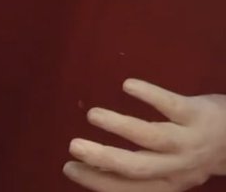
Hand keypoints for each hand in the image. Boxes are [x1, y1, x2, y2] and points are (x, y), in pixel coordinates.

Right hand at [64, 79, 225, 190]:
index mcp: (165, 183)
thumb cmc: (192, 153)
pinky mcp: (197, 114)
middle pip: (137, 167)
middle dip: (104, 159)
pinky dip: (150, 95)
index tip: (68, 166)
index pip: (127, 189)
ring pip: (153, 137)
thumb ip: (134, 166)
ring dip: (121, 127)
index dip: (96, 181)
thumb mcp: (167, 169)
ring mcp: (188, 141)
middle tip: (74, 145)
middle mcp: (176, 167)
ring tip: (93, 115)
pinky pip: (172, 105)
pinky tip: (127, 85)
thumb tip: (89, 165)